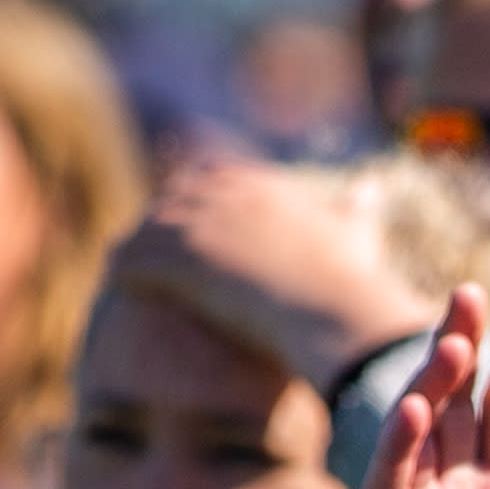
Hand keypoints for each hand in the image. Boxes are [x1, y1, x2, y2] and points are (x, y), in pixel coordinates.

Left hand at [139, 154, 436, 386]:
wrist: (330, 310)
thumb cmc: (349, 280)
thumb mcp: (354, 231)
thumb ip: (356, 208)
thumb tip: (369, 188)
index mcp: (260, 186)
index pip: (213, 178)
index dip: (200, 202)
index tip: (193, 227)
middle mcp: (222, 195)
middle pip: (174, 200)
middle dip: (163, 225)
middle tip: (153, 255)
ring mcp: (194, 224)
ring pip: (147, 230)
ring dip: (138, 251)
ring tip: (128, 276)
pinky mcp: (173, 258)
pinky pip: (129, 259)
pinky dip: (121, 273)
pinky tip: (120, 290)